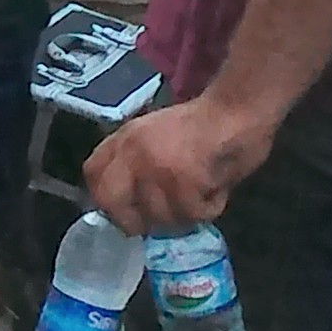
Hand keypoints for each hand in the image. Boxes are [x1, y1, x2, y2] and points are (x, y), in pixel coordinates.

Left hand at [86, 91, 276, 233]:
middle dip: (134, 220)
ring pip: (158, 217)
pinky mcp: (185, 182)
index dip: (106, 199)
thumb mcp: (155, 134)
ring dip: (182, 214)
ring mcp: (157, 168)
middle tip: (157, 222)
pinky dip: (208, 208)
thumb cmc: (204, 123)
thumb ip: (133, 161)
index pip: (93, 174)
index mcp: (126, 138)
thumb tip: (122, 203)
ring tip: (200, 192)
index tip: (125, 210)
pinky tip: (216, 188)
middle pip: (112, 203)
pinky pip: (192, 215)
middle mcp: (134, 153)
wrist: (238, 109)